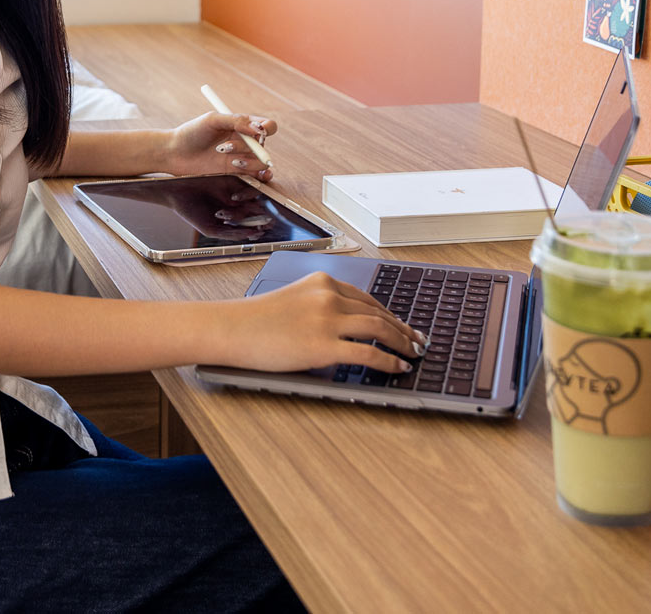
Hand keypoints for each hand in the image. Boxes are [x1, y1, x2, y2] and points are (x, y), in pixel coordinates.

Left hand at [161, 112, 276, 181]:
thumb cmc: (191, 133)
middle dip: (251, 147)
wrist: (174, 154)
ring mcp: (240, 157)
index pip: (266, 126)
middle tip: (226, 147)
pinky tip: (254, 175)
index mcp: (241, 125)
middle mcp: (244, 141)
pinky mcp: (235, 173)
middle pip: (263, 146)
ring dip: (249, 161)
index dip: (267, 128)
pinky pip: (256, 176)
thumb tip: (258, 128)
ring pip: (261, 162)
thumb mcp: (212, 120)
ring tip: (230, 160)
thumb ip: (236, 120)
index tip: (259, 132)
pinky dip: (259, 176)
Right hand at [216, 272, 429, 373]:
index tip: (402, 324)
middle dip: (403, 329)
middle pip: (378, 312)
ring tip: (413, 354)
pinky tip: (398, 367)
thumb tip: (344, 329)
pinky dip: (388, 361)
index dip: (389, 313)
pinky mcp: (324, 345)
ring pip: (379, 329)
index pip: (366, 298)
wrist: (231, 328)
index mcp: (322, 282)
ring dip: (402, 343)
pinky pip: (368, 353)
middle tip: (418, 341)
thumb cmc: (254, 320)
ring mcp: (328, 320)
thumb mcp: (292, 301)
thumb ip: (319, 308)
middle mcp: (329, 296)